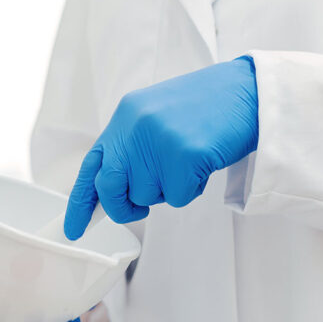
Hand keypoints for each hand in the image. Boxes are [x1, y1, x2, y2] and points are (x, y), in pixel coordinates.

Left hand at [65, 57, 258, 238]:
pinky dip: (191, 189)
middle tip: (140, 209)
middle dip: (122, 207)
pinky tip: (203, 164)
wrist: (249, 92)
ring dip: (167, 190)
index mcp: (125, 115)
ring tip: (188, 162)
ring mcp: (158, 140)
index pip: (92, 165)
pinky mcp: (184, 155)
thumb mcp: (156, 117)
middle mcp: (135, 126)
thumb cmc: (206, 108)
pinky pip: (177, 196)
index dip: (81, 201)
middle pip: (110, 188)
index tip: (73, 229)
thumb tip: (111, 191)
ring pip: (146, 196)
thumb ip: (132, 147)